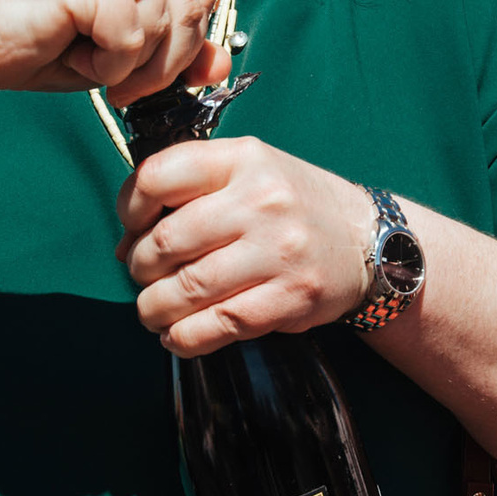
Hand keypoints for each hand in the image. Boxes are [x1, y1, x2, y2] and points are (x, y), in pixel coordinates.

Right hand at [0, 0, 224, 104]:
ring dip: (128, 67)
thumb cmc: (34, 46)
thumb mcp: (117, 57)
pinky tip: (70, 56)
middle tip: (120, 86)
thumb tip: (221, 67)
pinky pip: (129, 36)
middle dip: (163, 64)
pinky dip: (106, 66)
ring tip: (84, 61)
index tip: (140, 77)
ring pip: (161, 24)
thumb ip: (172, 55)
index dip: (181, 47)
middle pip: (190, 8)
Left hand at [117, 139, 379, 355]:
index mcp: (244, 159)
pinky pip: (218, 325)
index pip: (157, 177)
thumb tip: (126, 244)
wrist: (370, 241)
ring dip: (154, 308)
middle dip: (140, 267)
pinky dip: (184, 337)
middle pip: (166, 241)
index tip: (131, 227)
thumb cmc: (294, 206)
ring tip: (153, 310)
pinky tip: (176, 334)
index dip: (128, 207)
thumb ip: (190, 191)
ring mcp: (278, 251)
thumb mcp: (249, 171)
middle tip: (144, 275)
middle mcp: (262, 201)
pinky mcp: (290, 298)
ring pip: (186, 289)